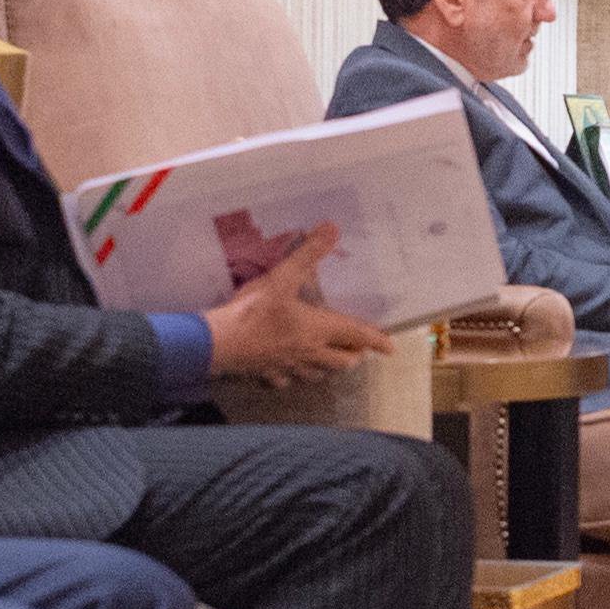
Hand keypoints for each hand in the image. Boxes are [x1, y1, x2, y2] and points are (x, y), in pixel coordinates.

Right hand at [207, 226, 394, 383]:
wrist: (219, 343)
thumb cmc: (254, 311)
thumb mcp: (282, 277)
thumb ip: (308, 254)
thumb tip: (332, 229)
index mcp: (318, 330)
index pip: (356, 336)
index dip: (375, 341)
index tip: (391, 347)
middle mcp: (309, 353)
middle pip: (342, 362)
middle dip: (353, 355)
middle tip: (358, 348)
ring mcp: (289, 368)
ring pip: (319, 374)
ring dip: (328, 367)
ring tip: (329, 359)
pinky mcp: (269, 375)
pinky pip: (288, 379)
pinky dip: (294, 374)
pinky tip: (288, 368)